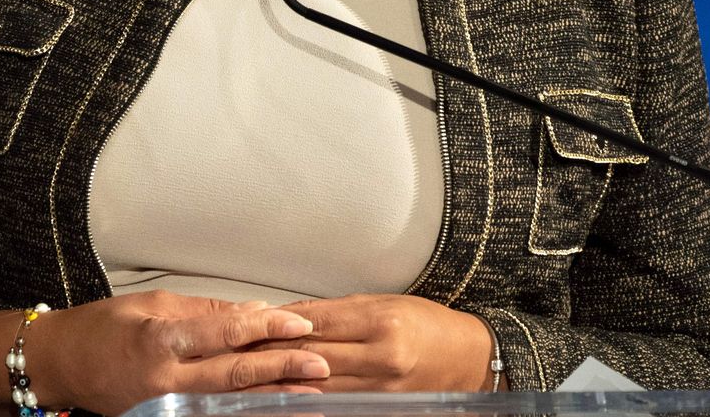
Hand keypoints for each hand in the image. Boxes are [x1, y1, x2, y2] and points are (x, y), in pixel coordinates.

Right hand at [27, 290, 331, 414]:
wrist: (62, 365)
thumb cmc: (102, 329)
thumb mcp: (152, 306)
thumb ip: (204, 311)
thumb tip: (253, 313)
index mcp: (161, 340)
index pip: (224, 332)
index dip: (266, 329)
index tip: (299, 325)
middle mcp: (165, 379)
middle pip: (235, 374)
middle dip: (281, 369)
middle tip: (320, 363)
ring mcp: (166, 406)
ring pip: (230, 401)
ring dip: (273, 396)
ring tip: (310, 392)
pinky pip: (213, 413)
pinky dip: (244, 410)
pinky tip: (270, 407)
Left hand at [251, 294, 495, 392]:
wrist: (470, 359)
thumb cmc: (427, 324)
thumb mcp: (384, 303)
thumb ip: (337, 311)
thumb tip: (290, 315)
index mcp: (382, 322)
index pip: (316, 323)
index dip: (278, 325)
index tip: (250, 323)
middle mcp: (382, 357)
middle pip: (311, 356)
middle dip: (272, 352)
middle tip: (239, 349)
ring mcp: (382, 388)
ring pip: (318, 384)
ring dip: (282, 379)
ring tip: (251, 374)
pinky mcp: (382, 407)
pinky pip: (337, 403)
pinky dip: (308, 397)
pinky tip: (286, 393)